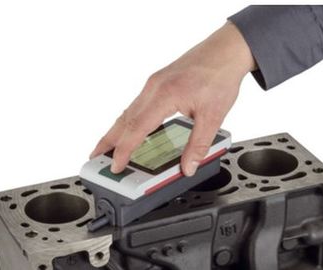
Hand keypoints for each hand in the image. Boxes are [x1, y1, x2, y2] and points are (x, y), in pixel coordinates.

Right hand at [90, 22, 255, 175]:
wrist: (226, 50)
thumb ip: (199, 145)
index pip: (137, 128)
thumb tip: (188, 167)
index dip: (124, 150)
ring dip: (116, 131)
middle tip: (96, 157)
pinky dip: (128, 121)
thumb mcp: (213, 116)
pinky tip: (129, 130)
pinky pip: (137, 105)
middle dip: (108, 141)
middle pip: (124, 119)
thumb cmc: (220, 76)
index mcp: (164, 95)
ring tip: (107, 148)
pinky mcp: (158, 83)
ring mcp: (154, 84)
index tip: (116, 165)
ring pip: (128, 112)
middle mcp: (153, 88)